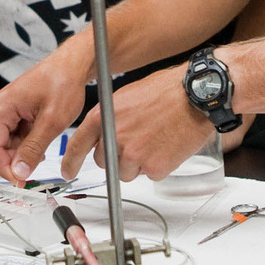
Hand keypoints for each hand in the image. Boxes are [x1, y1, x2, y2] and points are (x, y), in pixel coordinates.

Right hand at [0, 40, 90, 181]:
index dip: (6, 168)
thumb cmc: (63, 81)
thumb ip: (33, 149)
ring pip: (10, 143)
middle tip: (36, 169)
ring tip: (45, 146)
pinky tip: (43, 140)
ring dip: (25, 151)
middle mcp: (0, 107)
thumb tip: (20, 171)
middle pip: (0, 147)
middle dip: (17, 160)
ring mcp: (8, 109)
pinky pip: (18, 135)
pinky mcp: (17, 111)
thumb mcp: (51, 121)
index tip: (20, 182)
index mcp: (1, 107)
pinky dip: (30, 143)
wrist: (74, 65)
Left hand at [62, 64, 214, 181]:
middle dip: (115, 157)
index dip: (70, 161)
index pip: (78, 144)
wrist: (196, 95)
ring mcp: (134, 154)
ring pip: (126, 172)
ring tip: (155, 141)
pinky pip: (150, 174)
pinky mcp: (154, 167)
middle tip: (135, 143)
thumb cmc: (166, 91)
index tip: (67, 171)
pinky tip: (167, 146)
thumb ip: (111, 117)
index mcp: (105, 116)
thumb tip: (104, 133)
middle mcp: (115, 136)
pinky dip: (159, 165)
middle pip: (104, 162)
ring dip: (138, 163)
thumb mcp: (127, 96)